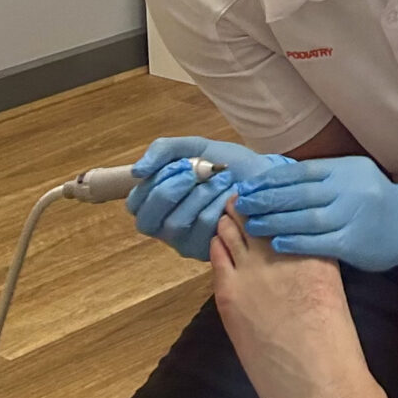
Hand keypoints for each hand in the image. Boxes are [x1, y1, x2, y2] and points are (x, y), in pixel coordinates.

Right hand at [126, 136, 282, 259]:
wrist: (260, 175)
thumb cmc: (223, 163)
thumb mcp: (193, 148)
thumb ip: (163, 152)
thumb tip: (137, 172)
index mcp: (155, 203)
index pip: (136, 204)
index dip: (155, 184)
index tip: (182, 164)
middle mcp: (164, 226)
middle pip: (150, 219)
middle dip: (175, 190)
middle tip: (201, 170)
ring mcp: (184, 241)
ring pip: (177, 223)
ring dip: (202, 194)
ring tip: (223, 178)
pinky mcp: (208, 249)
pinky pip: (205, 229)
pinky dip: (219, 206)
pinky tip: (232, 195)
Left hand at [233, 153, 397, 269]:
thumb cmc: (373, 199)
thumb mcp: (352, 176)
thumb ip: (320, 176)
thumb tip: (275, 179)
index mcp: (345, 169)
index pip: (299, 172)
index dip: (270, 180)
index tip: (248, 187)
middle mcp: (348, 189)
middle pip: (298, 194)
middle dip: (266, 199)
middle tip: (243, 205)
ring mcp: (351, 216)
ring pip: (305, 218)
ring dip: (274, 221)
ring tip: (252, 225)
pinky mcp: (353, 242)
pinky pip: (318, 242)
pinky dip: (295, 242)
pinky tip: (277, 243)